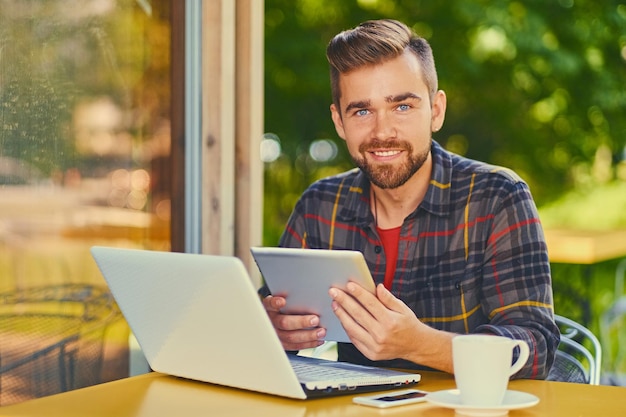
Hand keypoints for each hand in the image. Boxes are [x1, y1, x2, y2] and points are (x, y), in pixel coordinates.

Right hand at [262, 295, 325, 350]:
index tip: (283, 301)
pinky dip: (309, 343)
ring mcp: (276, 334)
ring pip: (290, 337)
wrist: (277, 318)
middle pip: (284, 323)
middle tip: (315, 319)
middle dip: (301, 322)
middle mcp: (271, 321)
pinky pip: (296, 346)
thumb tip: (312, 295)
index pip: (270, 304)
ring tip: (321, 332)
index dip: (275, 303)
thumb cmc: (285, 306)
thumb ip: (293, 298)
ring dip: (308, 335)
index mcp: (270, 307)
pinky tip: (318, 340)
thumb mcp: (285, 299)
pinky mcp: (283, 344)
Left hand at [329, 282, 453, 371]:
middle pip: (358, 314)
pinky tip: (342, 318)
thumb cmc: (408, 325)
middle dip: (344, 301)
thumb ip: (388, 298)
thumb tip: (377, 287)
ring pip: (352, 328)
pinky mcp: (371, 354)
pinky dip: (347, 328)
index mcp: (390, 321)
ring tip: (335, 303)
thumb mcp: (403, 309)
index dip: (359, 293)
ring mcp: (375, 346)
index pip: (371, 304)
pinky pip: (354, 339)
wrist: (415, 346)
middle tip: (334, 292)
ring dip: (341, 314)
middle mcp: (382, 334)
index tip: (349, 285)